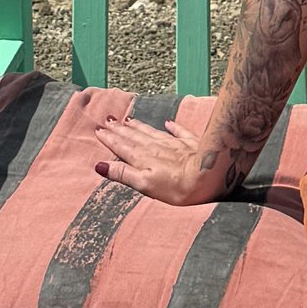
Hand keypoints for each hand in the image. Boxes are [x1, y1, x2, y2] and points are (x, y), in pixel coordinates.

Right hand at [91, 110, 229, 207]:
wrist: (207, 176)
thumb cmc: (175, 186)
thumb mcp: (144, 184)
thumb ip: (123, 173)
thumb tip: (100, 166)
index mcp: (143, 158)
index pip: (122, 146)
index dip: (110, 139)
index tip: (99, 130)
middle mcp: (156, 147)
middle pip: (134, 137)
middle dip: (120, 130)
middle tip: (108, 120)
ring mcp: (173, 144)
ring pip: (151, 132)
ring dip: (138, 126)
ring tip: (128, 120)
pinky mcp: (190, 144)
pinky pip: (178, 132)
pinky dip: (172, 127)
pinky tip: (168, 122)